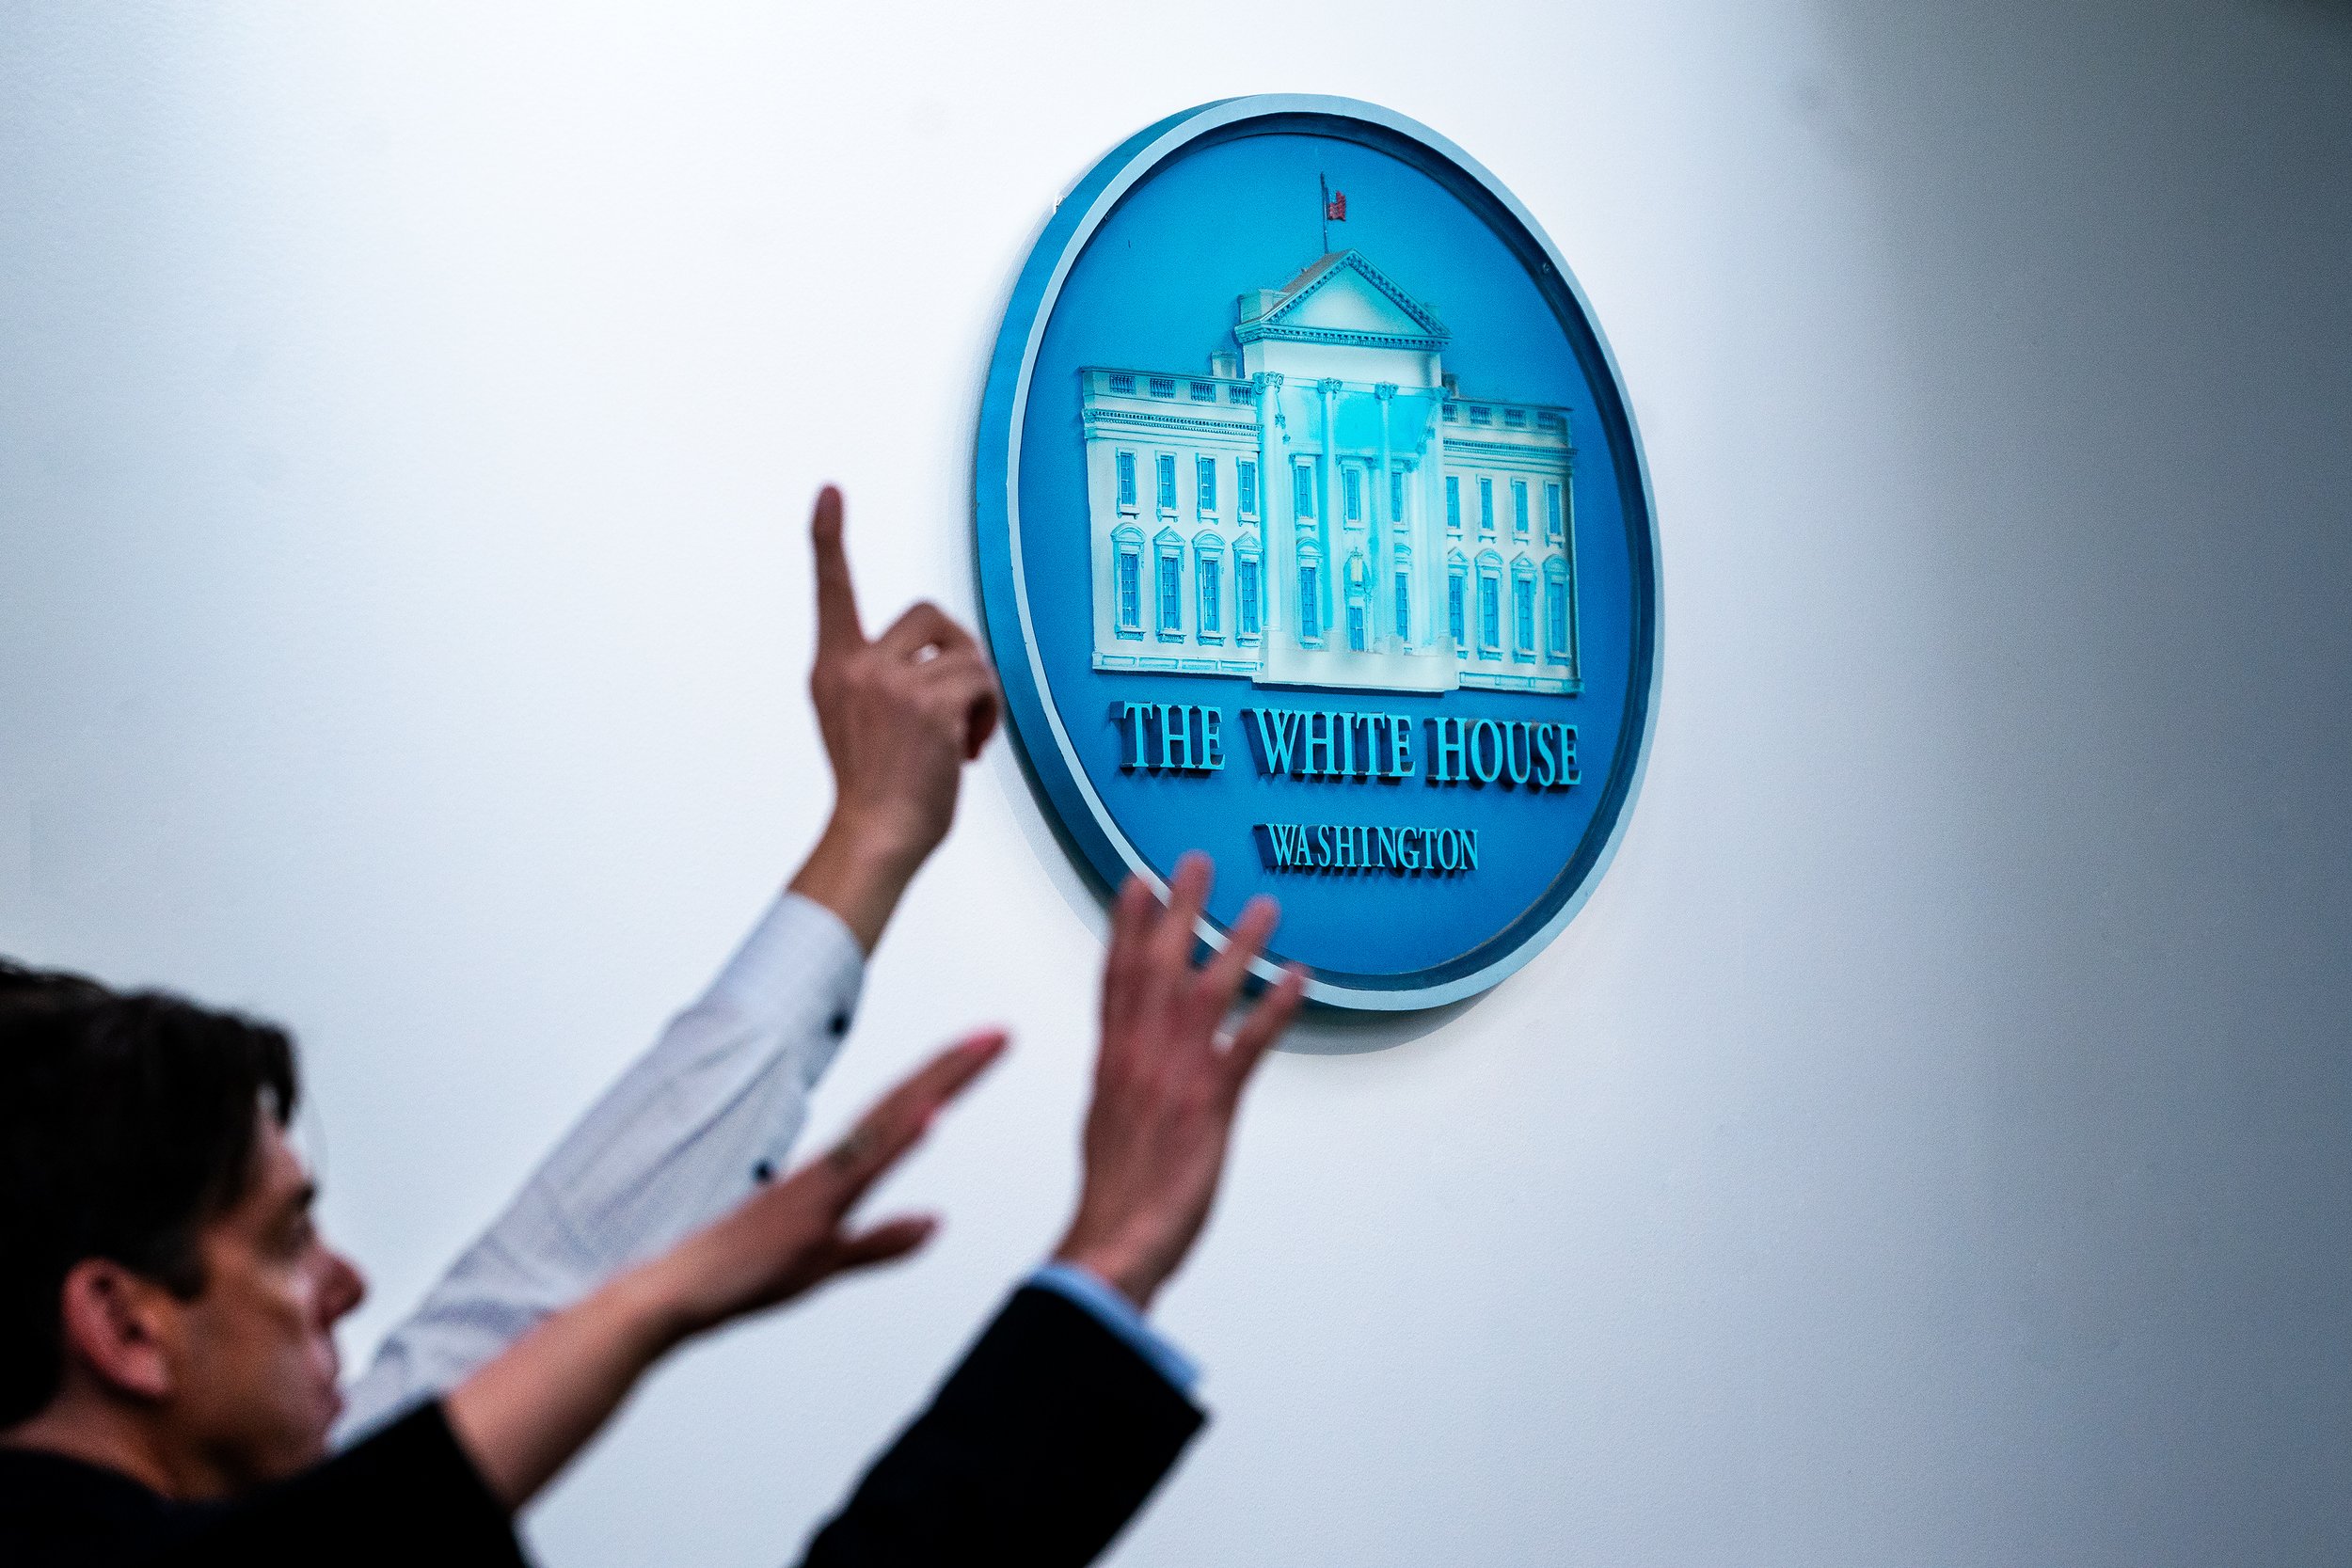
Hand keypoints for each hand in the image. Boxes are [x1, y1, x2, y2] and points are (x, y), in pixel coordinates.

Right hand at [642, 1029, 1006, 1335]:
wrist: (673, 1299)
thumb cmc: (740, 1279)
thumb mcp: (828, 1263)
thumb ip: (883, 1242)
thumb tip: (937, 1223)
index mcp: (836, 1175)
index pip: (903, 1115)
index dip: (945, 1081)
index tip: (985, 1051)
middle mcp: (830, 1167)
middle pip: (901, 1103)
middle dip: (953, 1067)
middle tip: (1001, 1033)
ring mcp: (817, 1185)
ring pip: (885, 1124)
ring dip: (933, 1085)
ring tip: (976, 1053)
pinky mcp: (803, 1213)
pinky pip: (856, 1172)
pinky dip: (895, 1141)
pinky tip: (929, 1117)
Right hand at [789, 485, 1000, 950]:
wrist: (874, 838)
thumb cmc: (877, 791)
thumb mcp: (860, 722)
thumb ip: (885, 680)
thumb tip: (948, 659)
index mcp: (832, 669)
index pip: (831, 591)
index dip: (829, 538)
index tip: (829, 492)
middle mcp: (857, 667)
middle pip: (929, 614)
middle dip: (956, 649)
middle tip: (961, 699)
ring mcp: (892, 684)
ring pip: (965, 652)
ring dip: (977, 692)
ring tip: (963, 737)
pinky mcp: (929, 704)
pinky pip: (983, 684)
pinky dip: (988, 716)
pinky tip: (968, 751)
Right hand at [1053, 853, 1306, 1309]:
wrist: (1115, 1242)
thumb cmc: (1114, 1195)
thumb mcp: (1106, 1120)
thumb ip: (1121, 1078)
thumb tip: (1127, 1058)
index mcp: (1111, 1059)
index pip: (1115, 976)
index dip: (1126, 925)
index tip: (1138, 882)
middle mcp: (1140, 1055)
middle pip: (1157, 963)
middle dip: (1179, 908)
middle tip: (1197, 861)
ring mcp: (1176, 1074)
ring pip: (1208, 991)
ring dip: (1238, 943)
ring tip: (1265, 905)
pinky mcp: (1212, 1105)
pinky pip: (1248, 1043)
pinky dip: (1275, 1007)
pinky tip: (1298, 977)